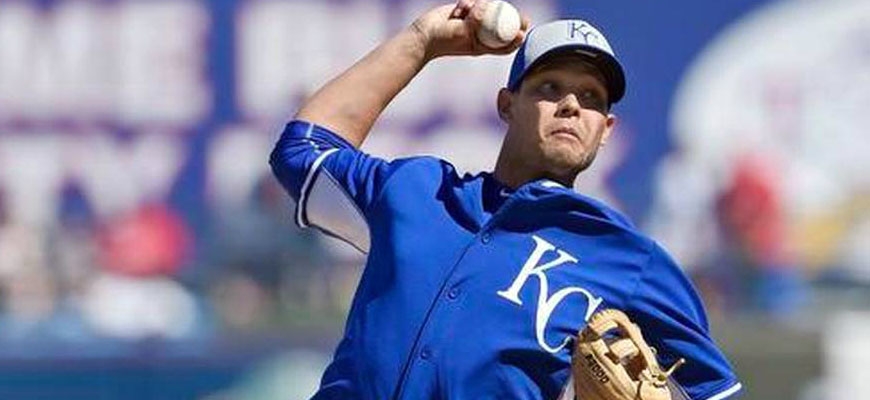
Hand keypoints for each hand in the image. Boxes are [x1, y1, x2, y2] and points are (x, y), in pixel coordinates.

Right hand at [411, 0, 529, 60]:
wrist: (423, 35)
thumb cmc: (443, 40)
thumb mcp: (462, 32)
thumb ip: (476, 21)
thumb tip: (489, 7)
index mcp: (482, 46)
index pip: (504, 46)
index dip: (516, 40)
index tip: (523, 32)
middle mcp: (480, 34)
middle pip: (501, 26)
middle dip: (512, 19)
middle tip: (522, 16)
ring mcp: (473, 23)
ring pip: (487, 11)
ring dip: (480, 7)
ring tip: (468, 9)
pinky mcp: (465, 12)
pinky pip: (473, 3)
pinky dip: (468, 3)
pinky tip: (459, 8)